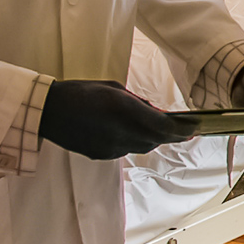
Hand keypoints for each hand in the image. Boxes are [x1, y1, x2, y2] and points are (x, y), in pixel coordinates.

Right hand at [39, 79, 194, 159]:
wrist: (49, 112)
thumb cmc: (82, 92)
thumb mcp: (114, 89)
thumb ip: (138, 102)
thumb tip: (156, 112)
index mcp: (124, 110)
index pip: (163, 127)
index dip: (182, 130)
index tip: (195, 128)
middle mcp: (120, 132)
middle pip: (156, 139)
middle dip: (170, 135)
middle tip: (183, 130)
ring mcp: (111, 147)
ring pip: (142, 147)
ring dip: (151, 138)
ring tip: (155, 129)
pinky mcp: (102, 155)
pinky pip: (126, 150)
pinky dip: (132, 142)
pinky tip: (128, 133)